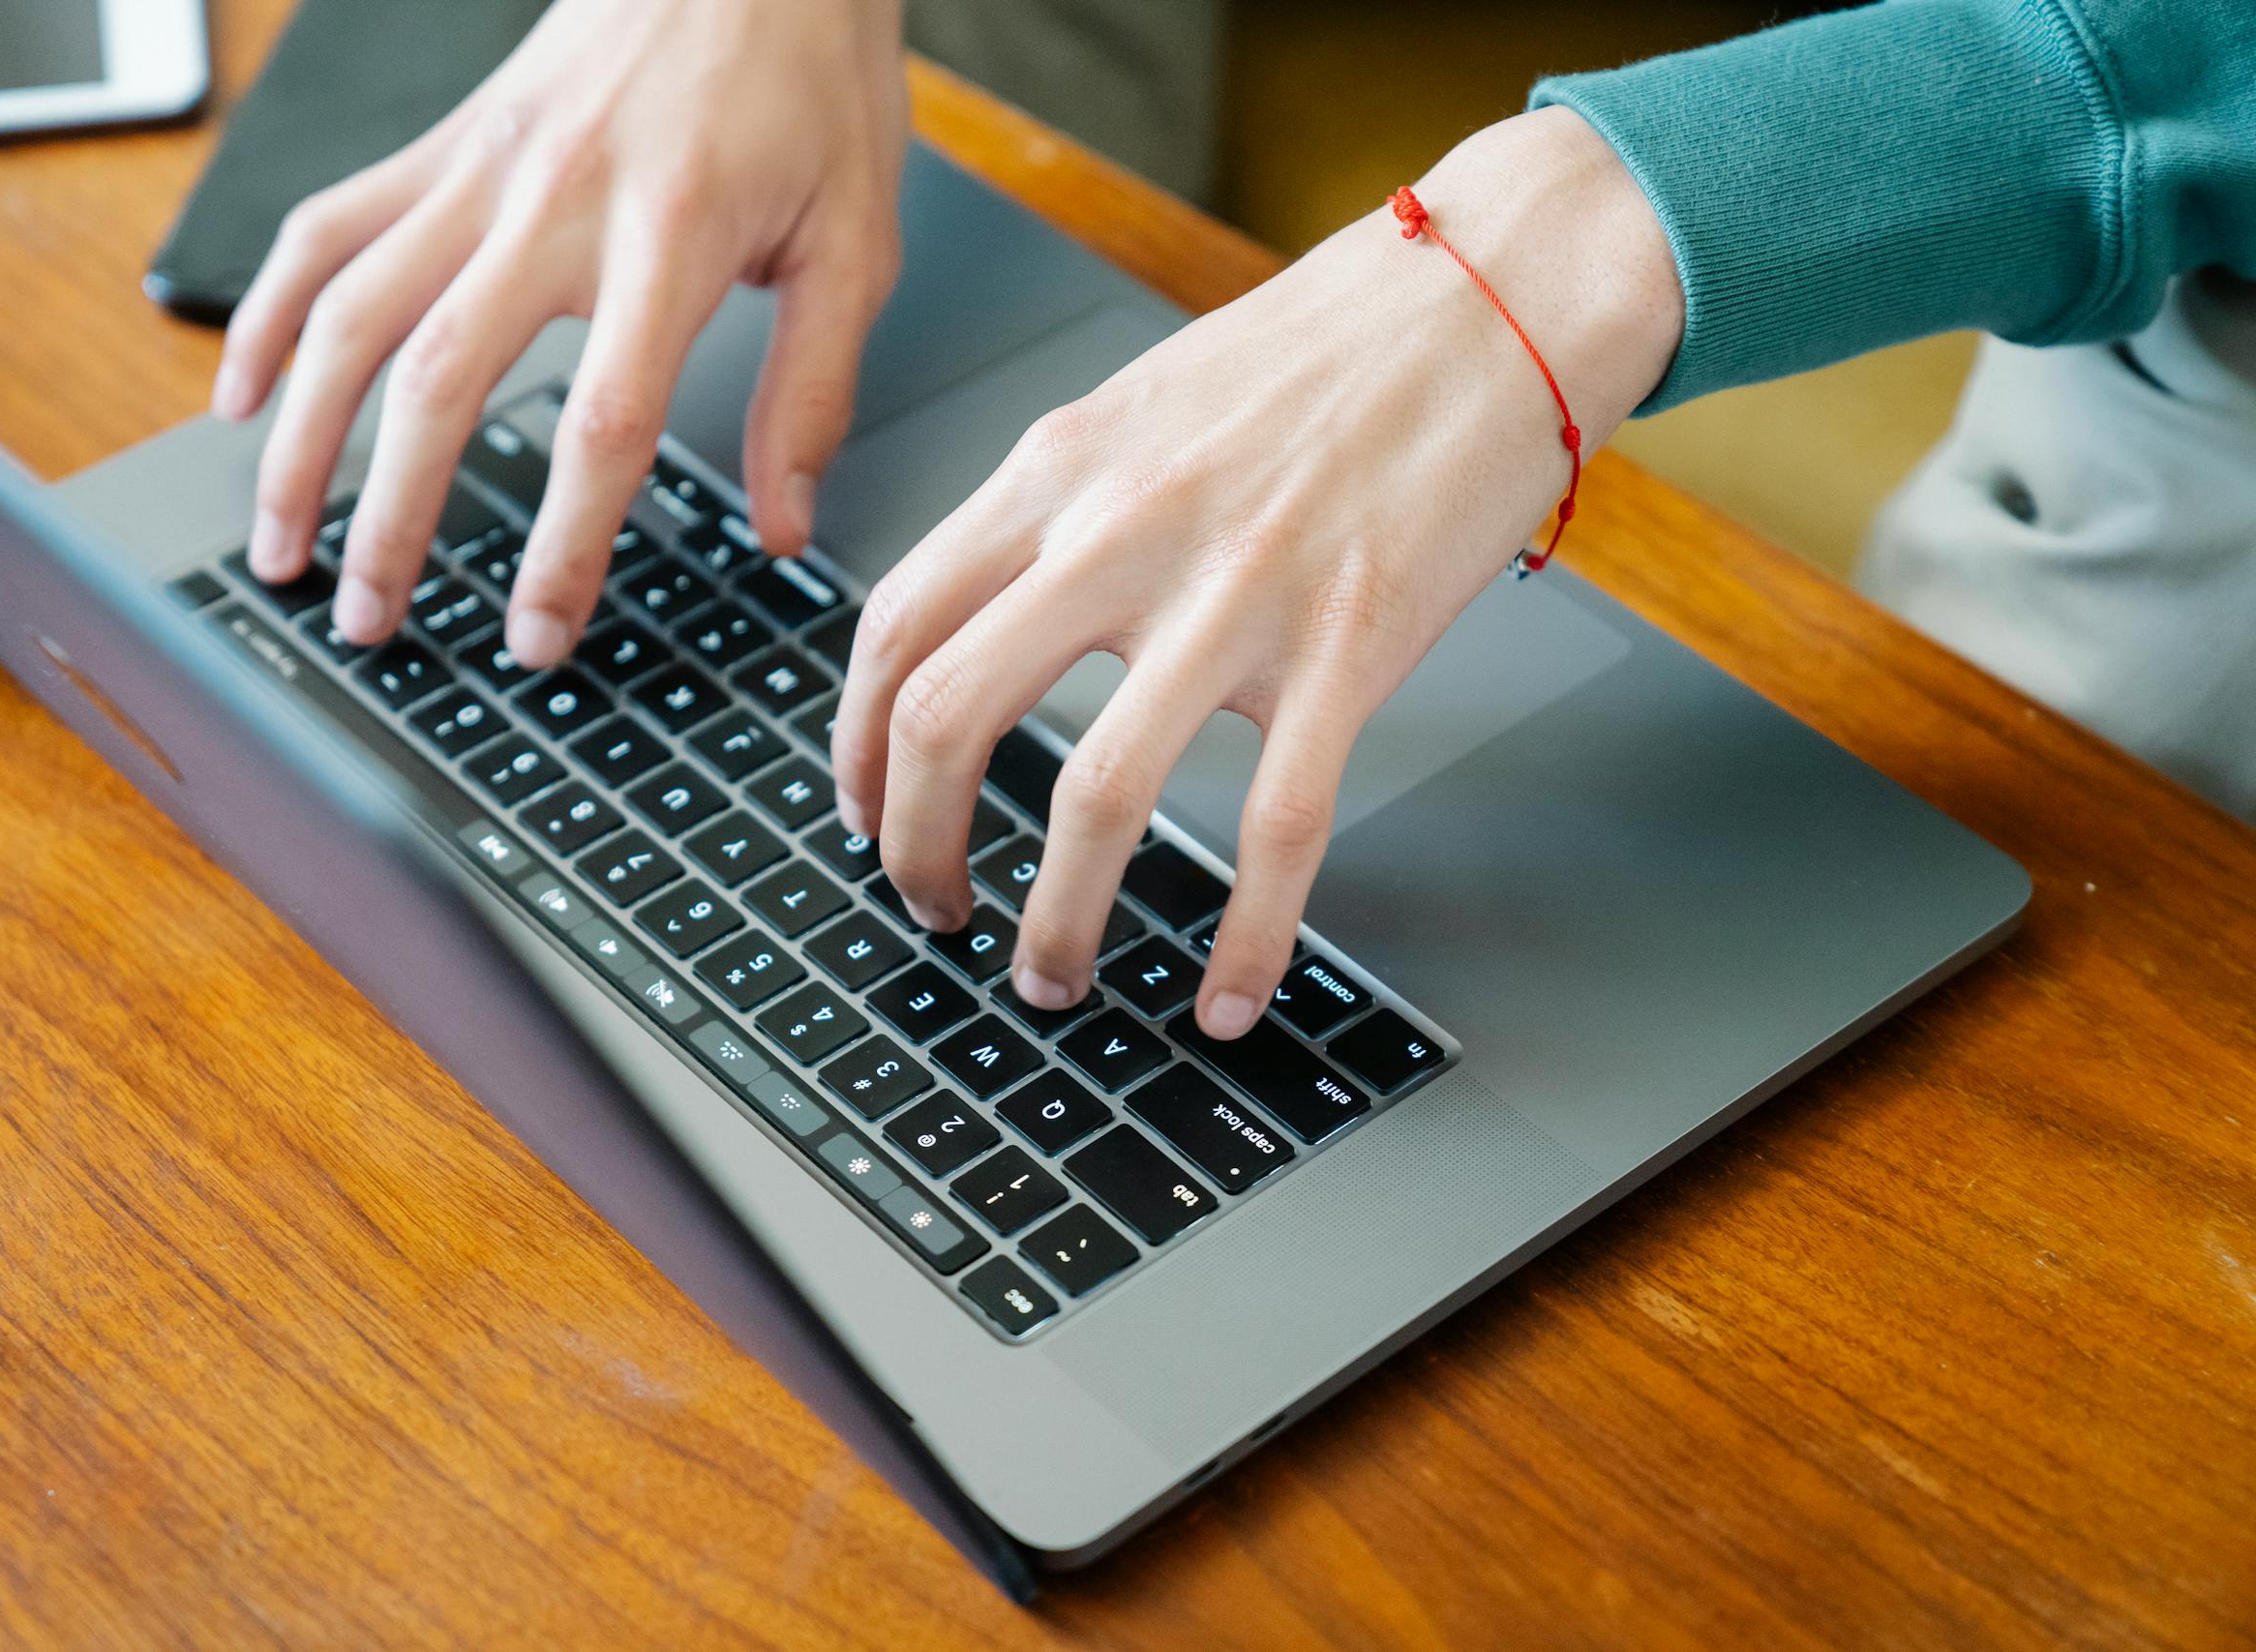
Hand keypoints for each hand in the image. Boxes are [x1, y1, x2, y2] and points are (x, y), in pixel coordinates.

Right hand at [214, 0, 907, 666]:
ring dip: (300, 439)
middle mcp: (554, 201)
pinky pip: (326, 228)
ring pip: (350, 310)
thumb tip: (783, 527)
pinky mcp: (440, 144)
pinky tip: (239, 398)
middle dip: (392, 517)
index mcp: (675, 234)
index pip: (604, 422)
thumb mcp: (857, 239)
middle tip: (370, 621)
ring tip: (277, 544)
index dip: (563, 544)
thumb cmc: (807, 79)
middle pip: (442, 378)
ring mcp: (479, 168)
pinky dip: (263, 311)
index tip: (536, 635)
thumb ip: (816, 392)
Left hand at [832, 108, 1681, 1038]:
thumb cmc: (1325, 353)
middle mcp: (1120, 528)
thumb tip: (988, 634)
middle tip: (932, 912)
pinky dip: (1244, 940)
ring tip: (1049, 980)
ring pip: (1096, 799)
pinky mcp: (1351, 644)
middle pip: (949, 719)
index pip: (897, 627)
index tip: (863, 811)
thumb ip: (1058, 514)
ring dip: (1053, 922)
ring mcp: (1236, 591)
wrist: (1495, 288)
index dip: (856, 746)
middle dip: (916, 849)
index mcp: (1057, 467)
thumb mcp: (1143, 408)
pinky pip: (1278, 827)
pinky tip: (1225, 996)